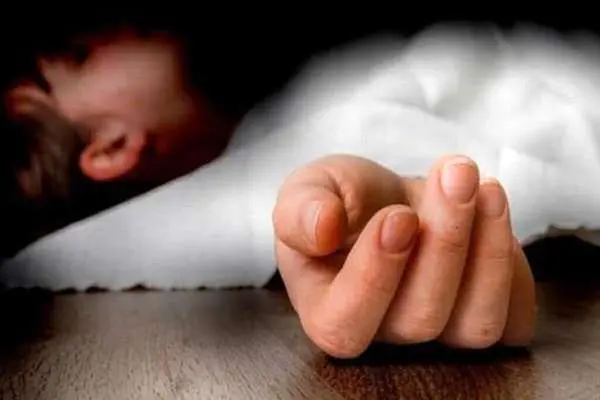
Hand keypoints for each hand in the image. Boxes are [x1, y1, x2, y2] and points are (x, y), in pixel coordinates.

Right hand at [273, 154, 535, 357]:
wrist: (390, 197)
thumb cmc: (345, 199)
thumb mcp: (309, 189)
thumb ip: (300, 209)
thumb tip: (322, 229)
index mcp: (328, 311)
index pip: (345, 324)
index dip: (374, 276)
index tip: (397, 215)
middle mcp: (385, 334)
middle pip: (418, 319)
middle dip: (444, 242)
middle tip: (455, 174)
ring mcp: (439, 334)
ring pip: (474, 324)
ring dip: (488, 251)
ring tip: (484, 186)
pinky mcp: (484, 318)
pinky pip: (514, 318)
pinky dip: (513, 264)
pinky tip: (494, 208)